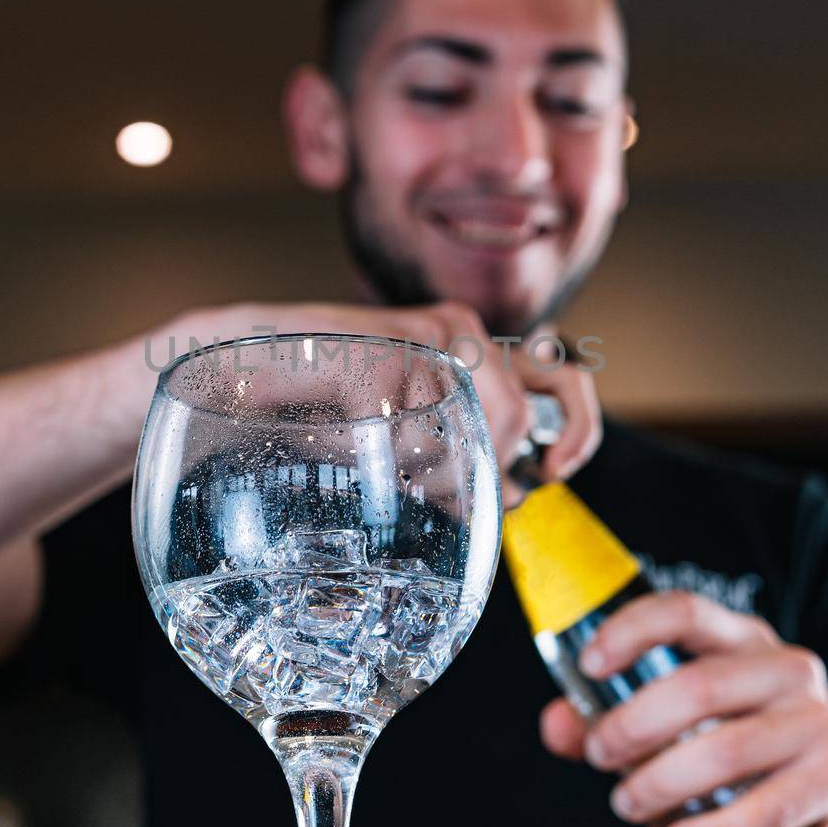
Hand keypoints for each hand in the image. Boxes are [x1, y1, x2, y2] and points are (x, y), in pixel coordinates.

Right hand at [176, 300, 600, 503]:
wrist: (248, 368)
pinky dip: (388, 461)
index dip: (579, 431)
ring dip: (434, 469)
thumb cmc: (328, 405)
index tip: (553, 473)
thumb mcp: (413, 425)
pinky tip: (359, 446)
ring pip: (470, 433)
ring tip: (393, 466)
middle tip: (458, 485)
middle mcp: (460, 331)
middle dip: (495, 464)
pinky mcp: (384, 353)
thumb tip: (517, 495)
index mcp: (475, 343)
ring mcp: (422, 337)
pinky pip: (413, 439)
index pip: (565, 381)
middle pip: (524, 416)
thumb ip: (468, 446)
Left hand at [539, 591, 827, 826]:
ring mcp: (820, 718)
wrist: (819, 818)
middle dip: (632, 726)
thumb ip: (605, 720)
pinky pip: (765, 807)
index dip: (631, 631)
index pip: (685, 610)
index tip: (588, 665)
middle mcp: (788, 666)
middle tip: (599, 758)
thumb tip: (555, 724)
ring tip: (627, 803)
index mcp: (742, 638)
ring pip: (724, 749)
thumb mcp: (666, 732)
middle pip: (697, 685)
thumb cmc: (729, 761)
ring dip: (662, 783)